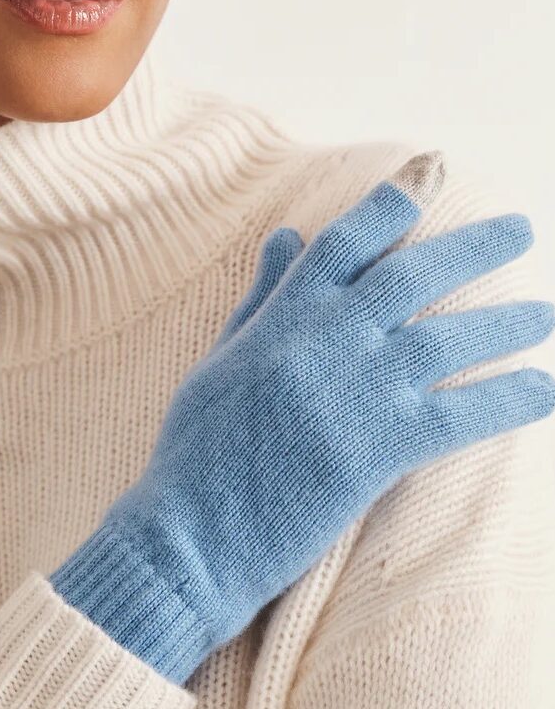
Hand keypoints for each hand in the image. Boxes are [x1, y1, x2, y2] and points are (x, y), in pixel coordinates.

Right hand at [50, 152, 554, 683]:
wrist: (188, 534)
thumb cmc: (196, 452)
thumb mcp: (219, 361)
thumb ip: (262, 299)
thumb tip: (288, 236)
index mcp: (284, 317)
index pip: (348, 240)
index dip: (395, 201)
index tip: (432, 173)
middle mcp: (326, 340)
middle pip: (414, 274)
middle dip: (475, 246)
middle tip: (521, 229)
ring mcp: (356, 392)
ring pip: (449, 338)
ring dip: (507, 322)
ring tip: (545, 314)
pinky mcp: (379, 450)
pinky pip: (462, 415)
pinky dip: (511, 401)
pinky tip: (547, 389)